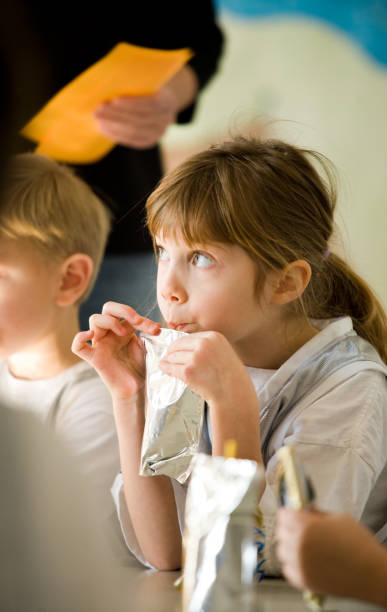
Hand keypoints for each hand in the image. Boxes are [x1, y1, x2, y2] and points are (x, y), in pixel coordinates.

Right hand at [72, 301, 159, 399]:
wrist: (136, 388)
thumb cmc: (140, 367)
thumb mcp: (146, 346)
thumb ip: (147, 334)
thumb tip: (156, 325)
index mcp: (123, 328)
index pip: (128, 313)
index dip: (142, 318)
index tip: (156, 329)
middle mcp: (110, 333)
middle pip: (108, 308)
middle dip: (123, 310)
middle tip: (137, 321)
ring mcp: (101, 344)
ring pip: (95, 319)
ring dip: (110, 321)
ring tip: (123, 333)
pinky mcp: (95, 358)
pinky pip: (78, 347)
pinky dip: (80, 338)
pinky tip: (90, 336)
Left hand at [94, 64, 197, 148]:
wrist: (160, 102)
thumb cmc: (147, 87)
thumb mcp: (146, 82)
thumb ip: (135, 84)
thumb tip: (109, 85)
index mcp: (167, 101)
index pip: (151, 105)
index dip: (133, 104)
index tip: (114, 100)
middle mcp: (166, 120)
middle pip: (140, 120)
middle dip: (117, 116)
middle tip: (97, 111)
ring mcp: (158, 133)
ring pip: (135, 132)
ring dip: (114, 126)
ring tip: (98, 120)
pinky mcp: (149, 141)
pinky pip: (132, 140)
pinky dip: (116, 135)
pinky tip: (103, 129)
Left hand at [158, 331, 261, 461]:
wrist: (233, 393)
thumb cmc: (228, 375)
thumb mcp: (220, 352)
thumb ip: (203, 346)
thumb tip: (179, 346)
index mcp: (212, 337)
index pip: (187, 337)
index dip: (179, 345)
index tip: (175, 350)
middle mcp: (204, 344)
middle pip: (177, 345)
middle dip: (171, 353)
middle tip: (167, 358)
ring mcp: (195, 358)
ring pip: (172, 357)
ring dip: (169, 362)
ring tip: (169, 366)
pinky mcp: (188, 372)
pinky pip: (171, 368)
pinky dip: (166, 369)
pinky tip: (164, 369)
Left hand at [275, 508, 384, 600]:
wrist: (371, 573)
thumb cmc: (359, 544)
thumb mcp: (338, 518)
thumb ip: (317, 513)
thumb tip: (304, 508)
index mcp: (305, 526)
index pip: (283, 514)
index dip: (288, 512)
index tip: (292, 513)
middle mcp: (298, 545)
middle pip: (280, 531)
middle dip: (288, 527)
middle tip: (300, 528)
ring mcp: (299, 564)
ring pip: (281, 550)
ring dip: (288, 545)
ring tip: (303, 545)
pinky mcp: (303, 581)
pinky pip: (287, 569)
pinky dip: (292, 564)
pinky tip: (304, 560)